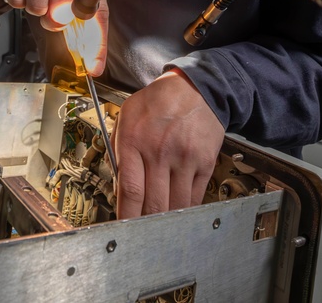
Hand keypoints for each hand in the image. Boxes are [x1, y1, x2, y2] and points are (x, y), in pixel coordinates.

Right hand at [0, 0, 108, 73]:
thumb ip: (93, 32)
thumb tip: (95, 68)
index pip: (95, 12)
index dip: (93, 43)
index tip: (92, 67)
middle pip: (59, 11)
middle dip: (54, 20)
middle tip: (52, 9)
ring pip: (35, 7)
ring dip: (35, 10)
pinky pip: (17, 0)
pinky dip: (19, 1)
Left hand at [112, 70, 225, 217]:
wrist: (195, 88)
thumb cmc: (157, 102)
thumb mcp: (125, 116)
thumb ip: (117, 148)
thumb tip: (117, 184)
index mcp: (134, 141)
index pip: (130, 190)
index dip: (127, 216)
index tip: (123, 230)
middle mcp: (160, 151)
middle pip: (153, 204)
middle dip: (146, 226)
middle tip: (141, 234)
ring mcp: (185, 158)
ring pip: (176, 206)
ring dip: (167, 222)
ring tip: (159, 227)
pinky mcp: (204, 162)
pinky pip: (195, 197)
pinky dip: (185, 210)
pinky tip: (178, 212)